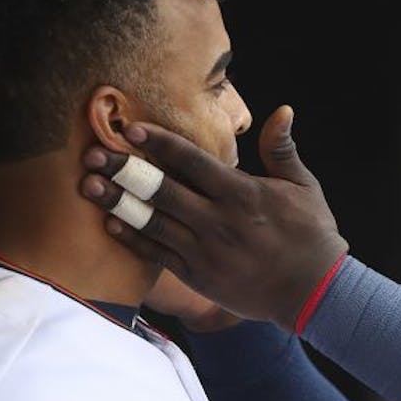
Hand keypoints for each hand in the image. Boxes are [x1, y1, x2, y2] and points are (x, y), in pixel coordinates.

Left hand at [79, 106, 348, 327]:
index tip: (131, 129)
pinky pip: (157, 253)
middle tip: (92, 153)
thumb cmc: (311, 233)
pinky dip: (132, 238)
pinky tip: (110, 223)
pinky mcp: (198, 275)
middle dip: (124, 169)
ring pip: (151, 221)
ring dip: (117, 202)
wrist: (313, 290)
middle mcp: (218, 220)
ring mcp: (205, 250)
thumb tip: (282, 110)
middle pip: (161, 189)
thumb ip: (282, 149)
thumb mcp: (304, 186)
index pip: (192, 160)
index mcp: (242, 193)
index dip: (160, 143)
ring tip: (88, 185)